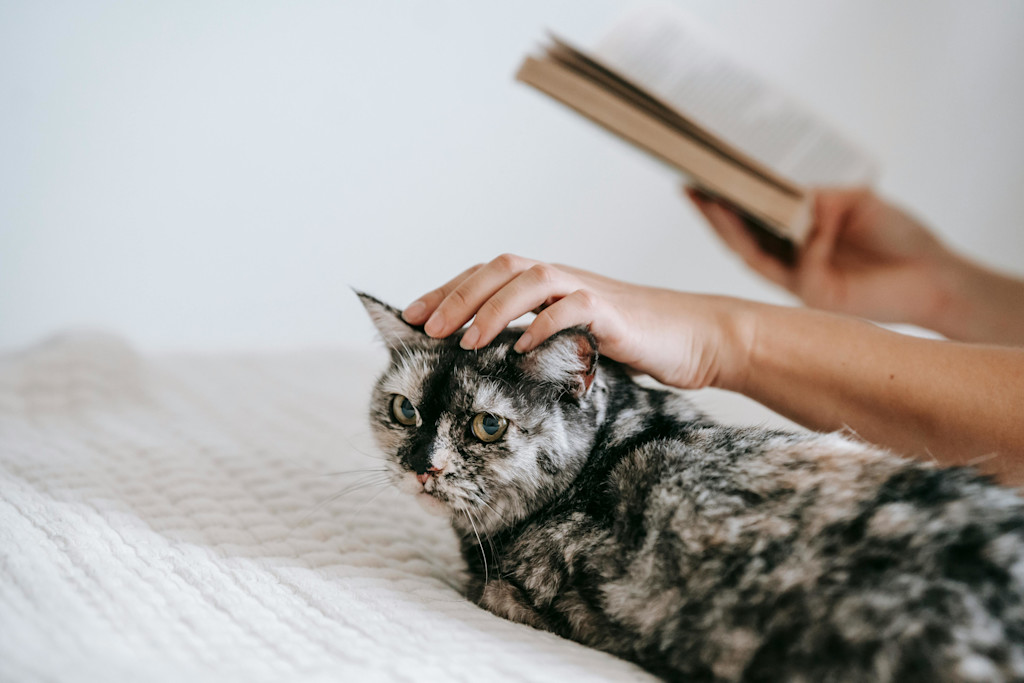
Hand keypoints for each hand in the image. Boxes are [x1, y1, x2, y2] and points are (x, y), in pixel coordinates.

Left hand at [401, 254, 754, 389]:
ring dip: (492, 308)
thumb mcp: (572, 342)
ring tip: (464, 341)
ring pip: (531, 278)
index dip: (447, 290)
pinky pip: (572, 308)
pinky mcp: (613, 312)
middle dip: (457, 296)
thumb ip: (535, 341)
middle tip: (425, 330)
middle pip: (500, 267)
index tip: (410, 317)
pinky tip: (520, 350)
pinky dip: (543, 325)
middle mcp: (563, 279)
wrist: (695, 339)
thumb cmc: (631, 344)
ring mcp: (588, 290)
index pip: (487, 275)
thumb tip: (487, 364)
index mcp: (549, 284)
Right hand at [687, 187, 953, 327]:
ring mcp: (799, 278)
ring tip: (714, 202)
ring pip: (753, 255)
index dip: (726, 198)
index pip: (752, 216)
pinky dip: (808, 242)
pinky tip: (821, 223)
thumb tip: (790, 190)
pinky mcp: (815, 294)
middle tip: (691, 186)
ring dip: (731, 229)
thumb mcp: (856, 200)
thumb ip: (821, 195)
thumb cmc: (899, 237)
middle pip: (740, 237)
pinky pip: (800, 265)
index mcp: (797, 234)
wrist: (936, 275)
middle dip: (713, 212)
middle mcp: (790, 258)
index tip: (704, 173)